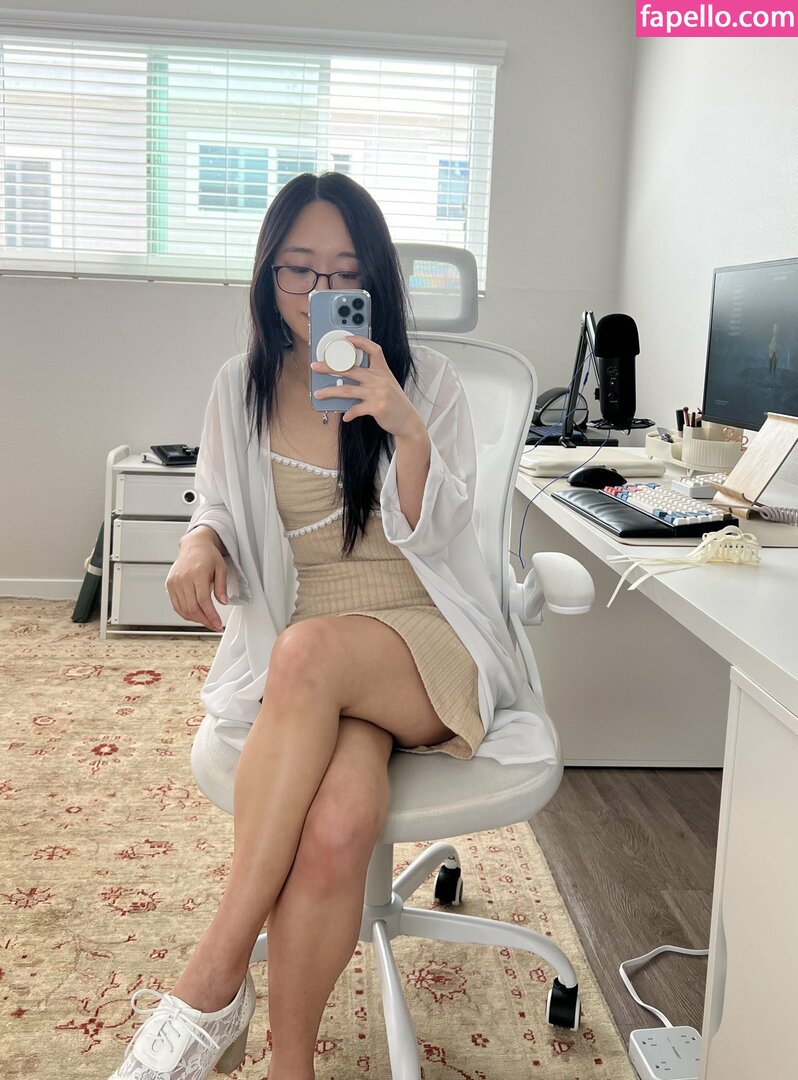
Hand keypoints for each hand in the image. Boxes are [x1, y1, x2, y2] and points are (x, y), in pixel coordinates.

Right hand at [166, 535, 227, 631]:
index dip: (211, 615)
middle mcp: (184, 578)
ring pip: (183, 609)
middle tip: (214, 626)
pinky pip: (176, 606)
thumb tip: (223, 602)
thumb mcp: (221, 568)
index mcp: (197, 573)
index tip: (217, 624)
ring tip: (207, 621)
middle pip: (192, 608)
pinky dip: (186, 614)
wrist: (194, 545)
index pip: (203, 600)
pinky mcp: (170, 585)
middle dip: (205, 621)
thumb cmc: (208, 556)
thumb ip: (221, 586)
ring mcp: (175, 582)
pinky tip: (196, 615)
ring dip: (196, 619)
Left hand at [311, 337, 425, 440]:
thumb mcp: (386, 385)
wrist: (407, 420)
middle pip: (351, 369)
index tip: (346, 339)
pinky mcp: (376, 407)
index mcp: (383, 370)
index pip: (373, 350)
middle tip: (315, 367)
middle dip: (330, 367)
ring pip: (347, 390)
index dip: (360, 342)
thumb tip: (345, 381)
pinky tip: (344, 416)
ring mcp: (378, 393)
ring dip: (330, 392)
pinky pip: (356, 409)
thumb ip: (371, 380)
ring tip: (318, 394)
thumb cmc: (394, 403)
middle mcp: (380, 379)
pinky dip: (349, 413)